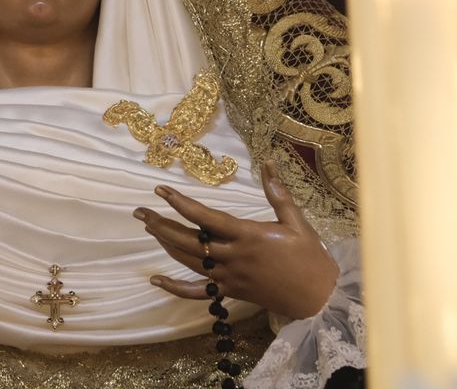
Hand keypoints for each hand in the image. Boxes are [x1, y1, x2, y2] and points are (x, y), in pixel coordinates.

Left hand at [135, 160, 338, 321]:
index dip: (181, 203)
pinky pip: (198, 292)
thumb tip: (267, 161)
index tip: (161, 190)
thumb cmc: (309, 256)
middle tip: (139, 212)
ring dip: (167, 245)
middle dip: (162, 224)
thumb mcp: (296, 220)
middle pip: (189, 240)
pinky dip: (175, 288)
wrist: (317, 296)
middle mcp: (233, 256)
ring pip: (189, 261)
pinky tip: (156, 280)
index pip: (206, 217)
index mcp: (247, 235)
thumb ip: (277, 192)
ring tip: (150, 228)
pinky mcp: (230, 292)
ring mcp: (229, 277)